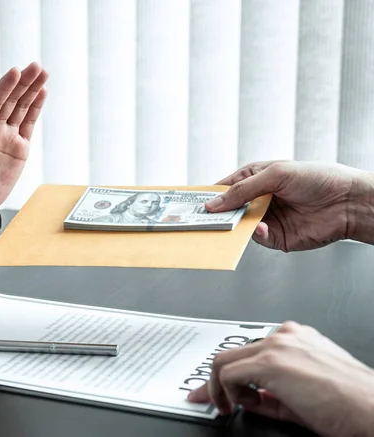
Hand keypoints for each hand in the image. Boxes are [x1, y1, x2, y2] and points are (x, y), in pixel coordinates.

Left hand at [0, 62, 48, 237]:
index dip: (3, 88)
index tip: (14, 72)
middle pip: (9, 101)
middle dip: (22, 83)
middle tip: (36, 65)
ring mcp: (6, 137)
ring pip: (21, 107)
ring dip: (31, 89)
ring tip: (43, 71)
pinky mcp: (18, 147)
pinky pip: (28, 122)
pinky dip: (36, 107)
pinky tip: (42, 91)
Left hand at [187, 322, 373, 436]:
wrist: (372, 409)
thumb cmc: (351, 405)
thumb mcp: (303, 395)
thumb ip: (274, 393)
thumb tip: (249, 399)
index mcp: (296, 339)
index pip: (252, 352)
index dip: (232, 375)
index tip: (220, 391)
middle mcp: (284, 336)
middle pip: (232, 353)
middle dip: (215, 381)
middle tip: (212, 401)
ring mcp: (276, 346)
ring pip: (224, 361)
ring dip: (221, 388)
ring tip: (231, 407)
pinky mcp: (269, 363)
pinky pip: (228, 374)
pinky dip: (226, 392)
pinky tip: (243, 405)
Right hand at [206, 161, 373, 250]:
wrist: (348, 202)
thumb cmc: (319, 178)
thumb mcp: (276, 174)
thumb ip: (243, 190)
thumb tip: (215, 202)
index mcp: (257, 178)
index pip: (226, 187)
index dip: (210, 194)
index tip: (195, 202)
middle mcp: (260, 199)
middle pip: (229, 209)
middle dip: (217, 214)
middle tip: (203, 218)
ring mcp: (267, 219)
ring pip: (240, 226)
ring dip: (234, 226)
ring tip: (228, 225)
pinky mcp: (277, 238)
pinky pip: (257, 239)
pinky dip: (256, 235)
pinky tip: (261, 228)